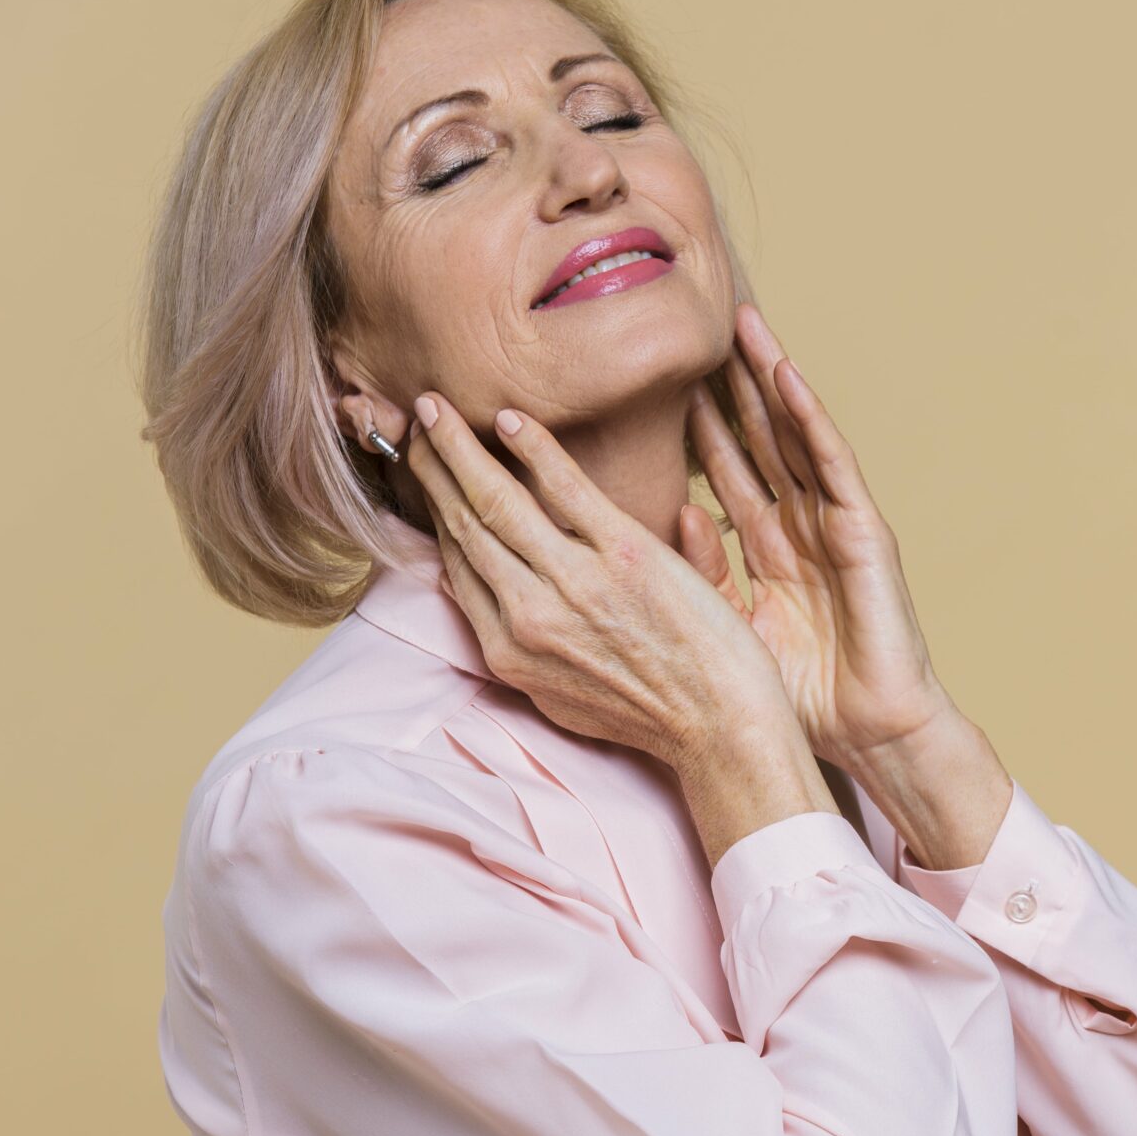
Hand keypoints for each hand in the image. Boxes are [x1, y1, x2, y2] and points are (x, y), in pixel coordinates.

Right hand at [401, 391, 793, 774]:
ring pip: (496, 501)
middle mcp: (528, 616)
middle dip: (431, 469)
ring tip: (437, 407)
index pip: (458, 567)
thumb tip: (511, 606)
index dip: (436, 514)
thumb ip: (531, 650)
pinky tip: (508, 419)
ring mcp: (574, 583)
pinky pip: (565, 487)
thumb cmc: (658, 717)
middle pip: (464, 526)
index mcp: (509, 654)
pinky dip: (533, 448)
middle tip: (414, 422)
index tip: (425, 476)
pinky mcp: (624, 555)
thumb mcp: (567, 699)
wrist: (723, 728)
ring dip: (459, 447)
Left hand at [684, 303, 961, 769]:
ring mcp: (836, 522)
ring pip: (796, 434)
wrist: (870, 734)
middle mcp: (804, 526)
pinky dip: (810, 417)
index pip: (730, 471)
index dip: (701, 424)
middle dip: (734, 382)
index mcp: (772, 550)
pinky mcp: (864, 529)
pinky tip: (787, 376)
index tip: (662, 378)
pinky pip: (832, 462)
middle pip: (762, 438)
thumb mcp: (731, 627)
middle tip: (698, 324)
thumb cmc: (803, 697)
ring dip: (771, 377)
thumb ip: (704, 572)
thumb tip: (672, 512)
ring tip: (743, 321)